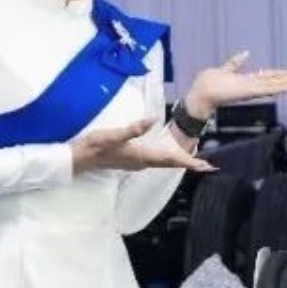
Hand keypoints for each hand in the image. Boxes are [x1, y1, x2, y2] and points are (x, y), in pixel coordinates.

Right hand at [70, 118, 215, 174]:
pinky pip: (155, 161)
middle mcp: (143, 162)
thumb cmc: (95, 146)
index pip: (172, 160)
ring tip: (194, 160)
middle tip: (208, 165)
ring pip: (164, 163)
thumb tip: (153, 120)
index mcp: (143, 156)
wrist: (78, 159)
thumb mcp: (113, 135)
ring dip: (179, 161)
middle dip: (190, 163)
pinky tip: (167, 154)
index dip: (191, 163)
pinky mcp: (131, 160)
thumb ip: (133, 128)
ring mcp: (136, 163)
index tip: (208, 166)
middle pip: (171, 163)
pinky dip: (167, 159)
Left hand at [184, 51, 286, 116]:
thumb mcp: (225, 69)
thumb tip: (246, 53)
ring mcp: (254, 89)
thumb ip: (235, 63)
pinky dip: (282, 88)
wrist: (201, 93)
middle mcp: (256, 86)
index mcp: (252, 80)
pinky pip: (269, 89)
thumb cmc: (210, 83)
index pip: (274, 76)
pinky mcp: (250, 92)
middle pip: (280, 81)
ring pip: (278, 85)